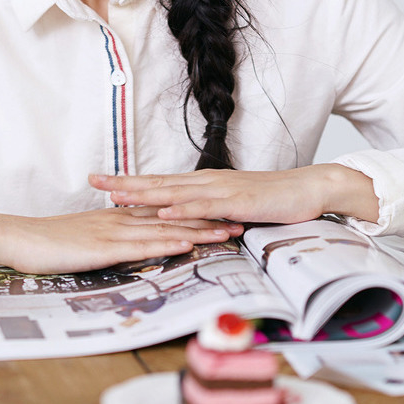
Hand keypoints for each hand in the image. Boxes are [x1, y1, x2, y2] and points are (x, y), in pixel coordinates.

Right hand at [0, 206, 243, 274]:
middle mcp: (121, 219)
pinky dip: (165, 242)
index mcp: (118, 217)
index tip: (223, 214)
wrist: (18, 238)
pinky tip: (186, 242)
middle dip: (208, 218)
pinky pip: (139, 243)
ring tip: (228, 231)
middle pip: (172, 216)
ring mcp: (113, 231)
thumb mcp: (86, 239)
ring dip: (198, 229)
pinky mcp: (102, 246)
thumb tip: (130, 246)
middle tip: (241, 219)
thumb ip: (110, 240)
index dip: (195, 212)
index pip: (164, 212)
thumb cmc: (49, 243)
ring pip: (162, 228)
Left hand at [89, 164, 379, 226]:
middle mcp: (207, 183)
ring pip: (176, 192)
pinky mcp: (238, 202)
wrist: (308, 189)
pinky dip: (183, 210)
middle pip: (159, 182)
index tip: (101, 181)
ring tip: (118, 196)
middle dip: (125, 183)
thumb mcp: (233, 207)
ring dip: (146, 194)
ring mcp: (221, 190)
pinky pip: (206, 207)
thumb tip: (186, 223)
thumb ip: (209, 212)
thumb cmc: (272, 200)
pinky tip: (165, 212)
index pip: (160, 182)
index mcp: (204, 184)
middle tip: (94, 181)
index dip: (130, 182)